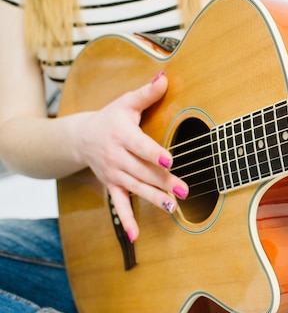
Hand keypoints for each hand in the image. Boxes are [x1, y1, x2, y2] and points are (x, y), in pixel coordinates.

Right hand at [75, 72, 187, 240]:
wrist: (80, 136)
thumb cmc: (111, 118)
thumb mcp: (126, 102)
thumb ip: (147, 93)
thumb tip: (165, 77)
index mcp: (121, 134)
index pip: (140, 145)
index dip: (154, 153)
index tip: (169, 161)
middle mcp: (115, 156)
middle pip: (142, 170)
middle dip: (163, 182)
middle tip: (183, 191)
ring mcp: (113, 173)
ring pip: (135, 188)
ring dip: (152, 199)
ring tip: (171, 207)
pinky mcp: (111, 185)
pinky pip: (118, 205)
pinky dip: (126, 220)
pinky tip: (136, 235)